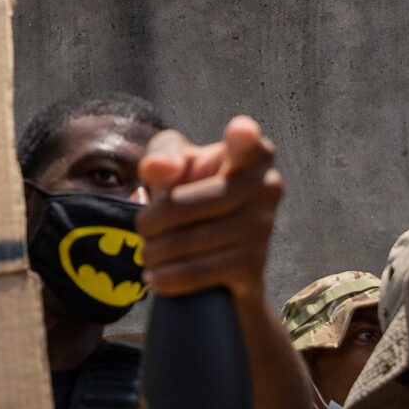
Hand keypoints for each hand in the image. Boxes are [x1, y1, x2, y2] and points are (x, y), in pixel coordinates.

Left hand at [136, 116, 282, 305]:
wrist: (219, 253)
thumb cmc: (193, 191)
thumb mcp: (175, 163)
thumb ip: (164, 154)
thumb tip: (156, 168)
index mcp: (252, 155)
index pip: (249, 143)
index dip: (243, 137)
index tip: (241, 130)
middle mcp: (267, 187)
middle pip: (189, 203)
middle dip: (153, 220)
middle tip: (142, 228)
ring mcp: (263, 228)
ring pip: (191, 241)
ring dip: (156, 252)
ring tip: (147, 253)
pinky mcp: (255, 265)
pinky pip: (202, 272)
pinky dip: (170, 278)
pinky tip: (155, 278)